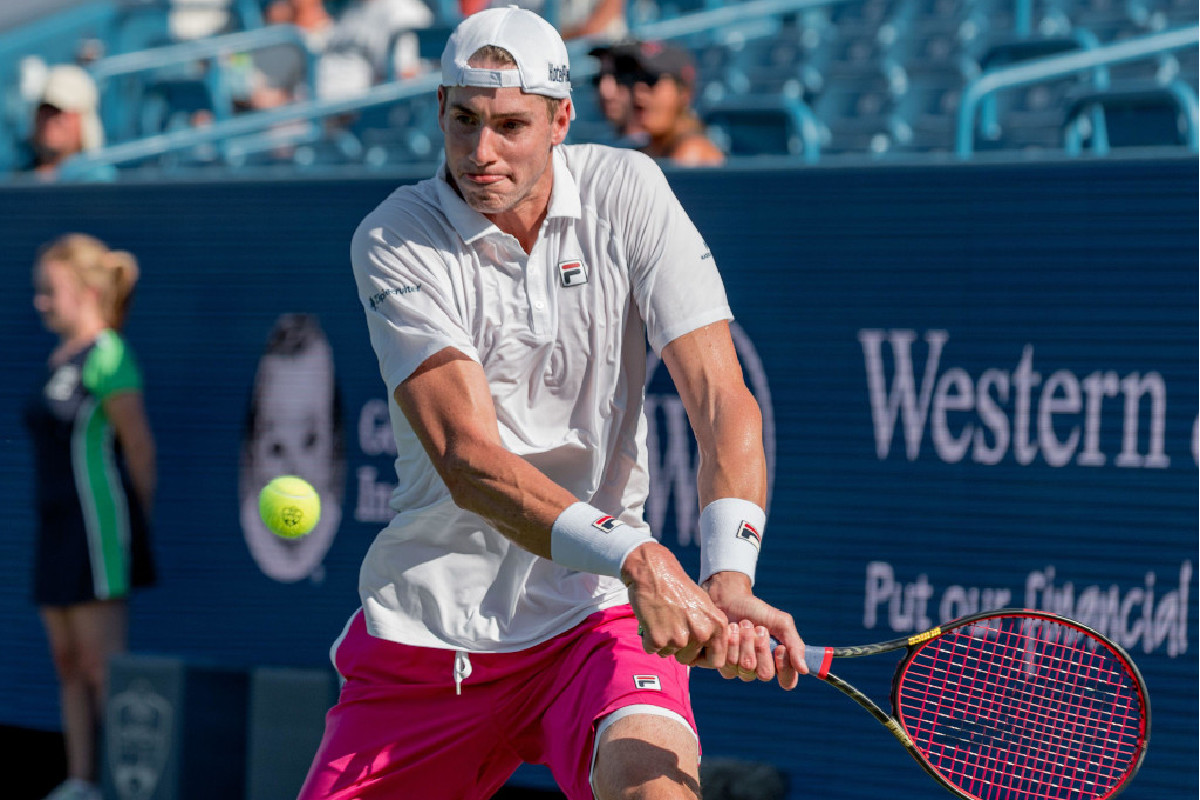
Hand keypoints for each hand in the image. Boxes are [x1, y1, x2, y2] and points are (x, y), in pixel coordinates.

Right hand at [621, 542, 729, 666]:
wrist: (653, 571)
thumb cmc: (677, 587)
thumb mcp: (703, 607)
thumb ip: (709, 630)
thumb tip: (707, 655)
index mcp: (717, 625)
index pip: (716, 661)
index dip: (702, 658)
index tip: (692, 650)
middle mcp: (702, 633)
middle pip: (689, 659)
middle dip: (679, 649)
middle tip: (671, 627)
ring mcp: (680, 638)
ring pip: (669, 655)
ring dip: (663, 643)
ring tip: (661, 619)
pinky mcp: (659, 639)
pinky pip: (652, 650)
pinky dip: (648, 639)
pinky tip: (651, 620)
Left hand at [700, 572, 805, 689]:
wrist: (729, 599)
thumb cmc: (757, 611)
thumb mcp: (781, 622)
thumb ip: (794, 645)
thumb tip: (804, 669)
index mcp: (778, 662)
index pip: (787, 682)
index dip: (784, 668)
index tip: (779, 647)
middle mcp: (760, 669)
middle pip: (764, 674)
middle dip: (760, 648)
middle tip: (758, 628)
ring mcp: (741, 669)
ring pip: (745, 668)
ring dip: (745, 642)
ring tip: (742, 624)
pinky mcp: (723, 664)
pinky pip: (728, 666)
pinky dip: (730, 644)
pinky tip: (730, 631)